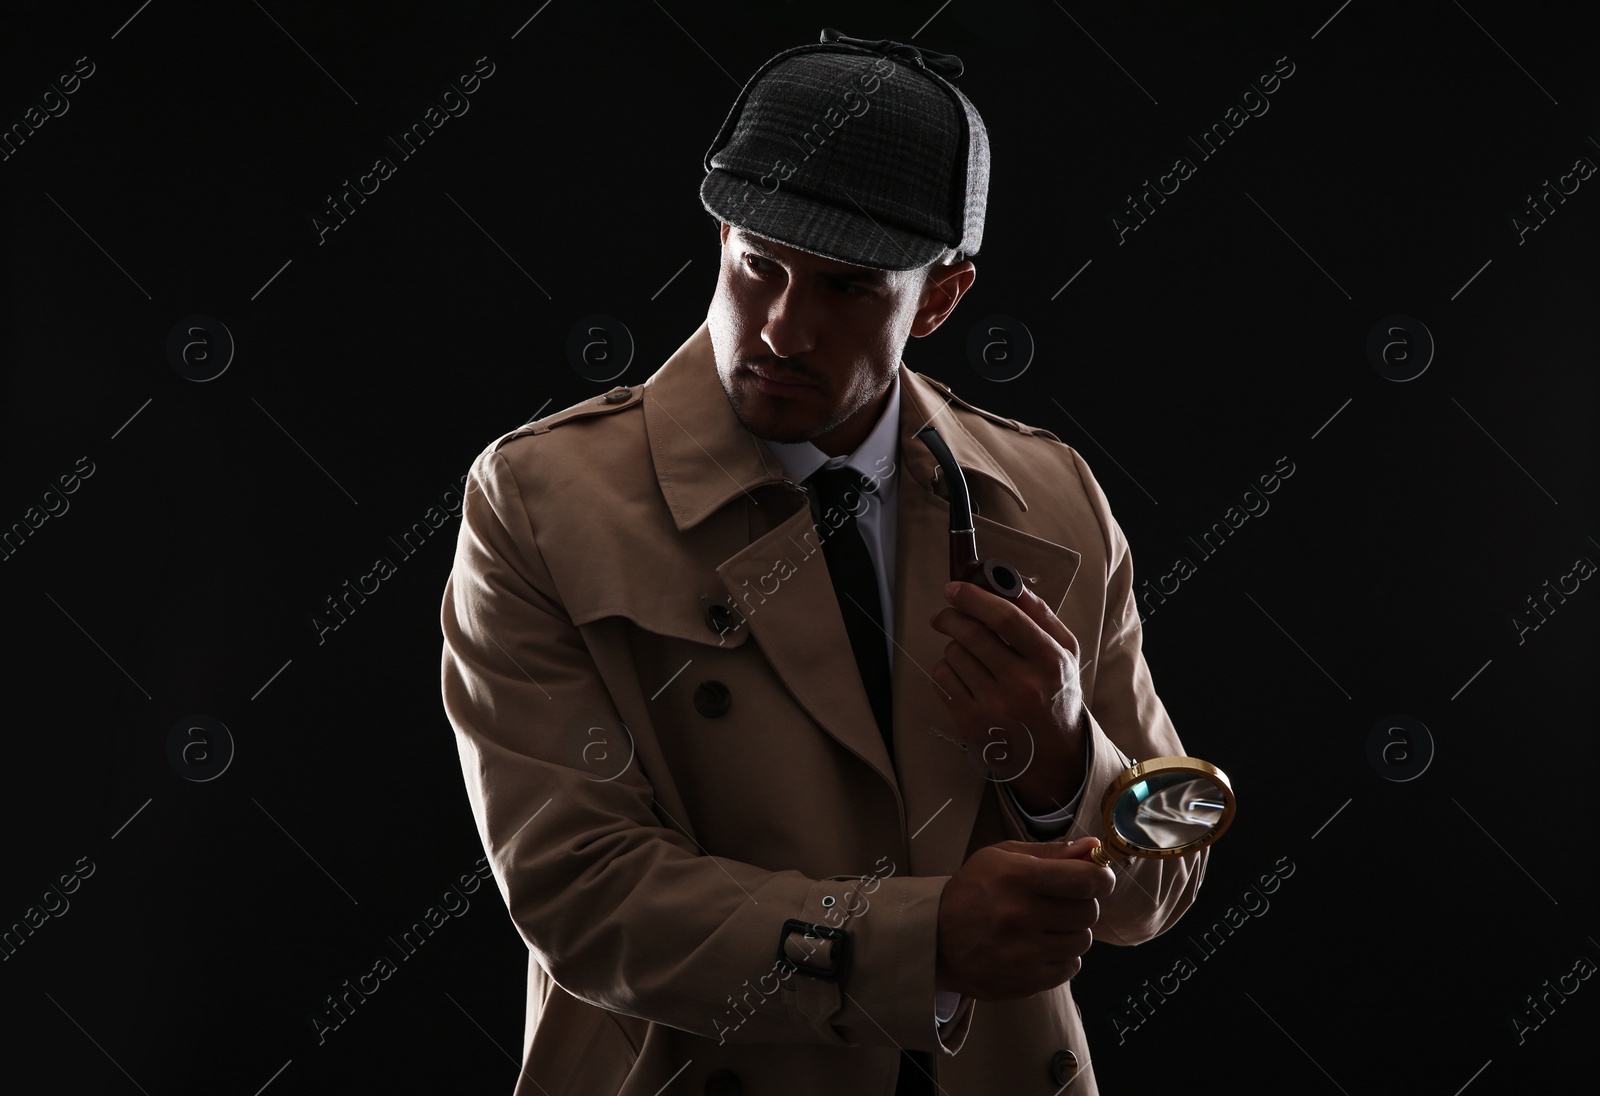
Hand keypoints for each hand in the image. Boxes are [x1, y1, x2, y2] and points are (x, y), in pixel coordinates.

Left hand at [929, 581, 1084, 811]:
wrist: (1053, 753)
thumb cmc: (1056, 692)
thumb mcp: (1065, 653)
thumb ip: (1041, 615)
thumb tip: (1009, 584)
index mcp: (1050, 661)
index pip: (1005, 619)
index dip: (974, 597)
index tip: (954, 588)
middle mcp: (1023, 685)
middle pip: (971, 634)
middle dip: (950, 616)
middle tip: (944, 613)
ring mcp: (994, 707)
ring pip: (953, 655)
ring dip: (953, 645)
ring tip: (967, 653)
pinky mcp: (971, 723)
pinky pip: (942, 679)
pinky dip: (946, 669)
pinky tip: (963, 674)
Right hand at [935, 836, 1114, 1000]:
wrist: (935, 941)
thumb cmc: (972, 892)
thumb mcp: (1001, 857)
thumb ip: (1051, 852)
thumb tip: (1093, 848)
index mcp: (1016, 878)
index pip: (1085, 880)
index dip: (1101, 877)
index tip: (1099, 879)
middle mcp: (1021, 916)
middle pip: (1088, 912)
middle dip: (1081, 904)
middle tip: (1060, 903)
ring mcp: (1024, 953)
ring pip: (1082, 941)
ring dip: (1071, 932)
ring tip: (1045, 926)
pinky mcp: (1026, 981)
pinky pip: (1071, 967)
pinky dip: (1062, 956)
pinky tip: (1039, 947)